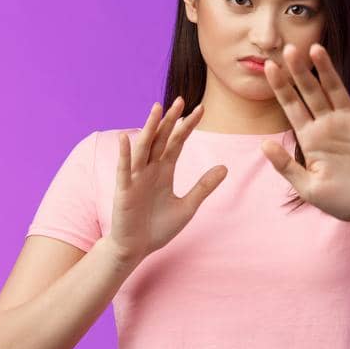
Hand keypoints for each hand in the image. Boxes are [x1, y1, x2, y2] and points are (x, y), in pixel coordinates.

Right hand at [107, 97, 227, 263]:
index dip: (188, 126)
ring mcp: (136, 178)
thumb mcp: (188, 206)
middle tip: (181, 99)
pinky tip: (126, 138)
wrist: (136, 249)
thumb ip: (204, 186)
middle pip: (162, 139)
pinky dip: (125, 154)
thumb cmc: (158, 227)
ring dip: (149, 129)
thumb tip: (225, 167)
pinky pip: (125, 170)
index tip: (201, 109)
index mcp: (164, 171)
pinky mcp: (125, 191)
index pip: (177, 142)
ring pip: (143, 148)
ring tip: (157, 109)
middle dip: (171, 120)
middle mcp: (150, 169)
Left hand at [258, 42, 349, 226]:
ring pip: (336, 90)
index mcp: (311, 138)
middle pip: (311, 92)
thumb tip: (263, 145)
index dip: (281, 87)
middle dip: (299, 72)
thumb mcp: (309, 188)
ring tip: (315, 48)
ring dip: (326, 69)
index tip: (268, 67)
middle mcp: (330, 125)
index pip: (292, 106)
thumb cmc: (344, 202)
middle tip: (287, 49)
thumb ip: (287, 167)